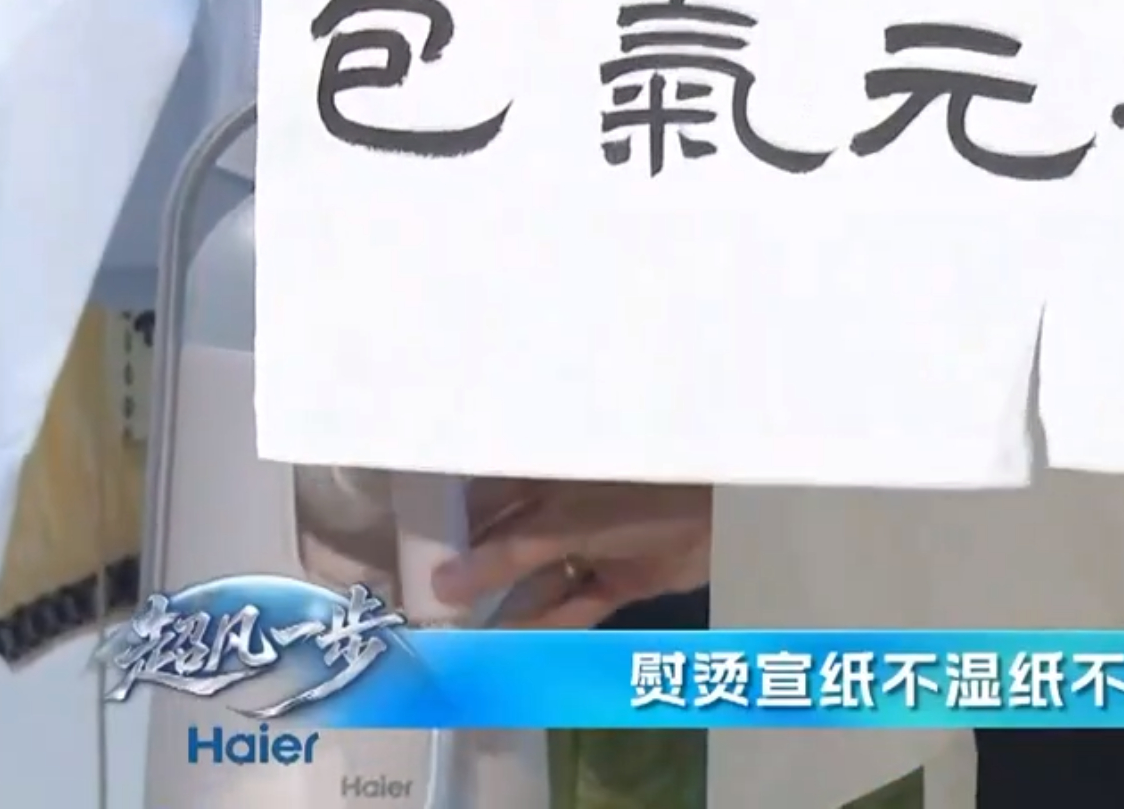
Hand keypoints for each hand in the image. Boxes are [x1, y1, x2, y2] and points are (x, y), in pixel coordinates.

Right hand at [432, 480, 710, 627]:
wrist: (720, 512)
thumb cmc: (633, 496)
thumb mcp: (561, 521)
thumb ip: (504, 553)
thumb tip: (440, 583)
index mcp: (547, 476)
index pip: (484, 499)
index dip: (449, 526)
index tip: (403, 555)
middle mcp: (564, 509)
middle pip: (506, 545)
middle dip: (470, 574)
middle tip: (420, 608)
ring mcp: (592, 546)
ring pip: (536, 581)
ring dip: (502, 607)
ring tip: (454, 637)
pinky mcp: (619, 581)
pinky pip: (572, 607)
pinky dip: (543, 627)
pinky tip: (506, 648)